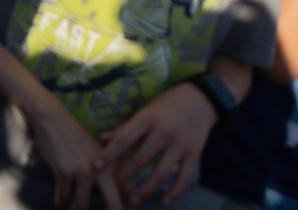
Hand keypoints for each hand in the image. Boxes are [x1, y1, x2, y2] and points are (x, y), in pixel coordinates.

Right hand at [26, 97, 121, 209]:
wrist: (52, 118)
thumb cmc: (74, 136)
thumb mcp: (97, 151)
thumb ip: (109, 170)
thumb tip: (123, 195)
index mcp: (112, 164)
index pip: (128, 193)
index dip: (128, 208)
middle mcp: (101, 169)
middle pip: (114, 205)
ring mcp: (83, 171)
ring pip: (81, 205)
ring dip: (75, 207)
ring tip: (73, 205)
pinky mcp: (64, 172)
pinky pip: (63, 197)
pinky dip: (61, 200)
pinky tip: (61, 198)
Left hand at [98, 82, 214, 205]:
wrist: (201, 99)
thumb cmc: (167, 103)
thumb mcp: (145, 110)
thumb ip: (125, 127)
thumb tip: (102, 138)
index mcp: (147, 118)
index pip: (124, 139)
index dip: (109, 154)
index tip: (95, 167)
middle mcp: (164, 131)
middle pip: (140, 159)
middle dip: (125, 177)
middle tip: (114, 189)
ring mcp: (180, 145)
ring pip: (161, 174)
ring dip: (146, 190)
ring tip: (133, 200)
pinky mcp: (195, 154)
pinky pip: (184, 178)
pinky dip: (175, 192)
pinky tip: (164, 202)